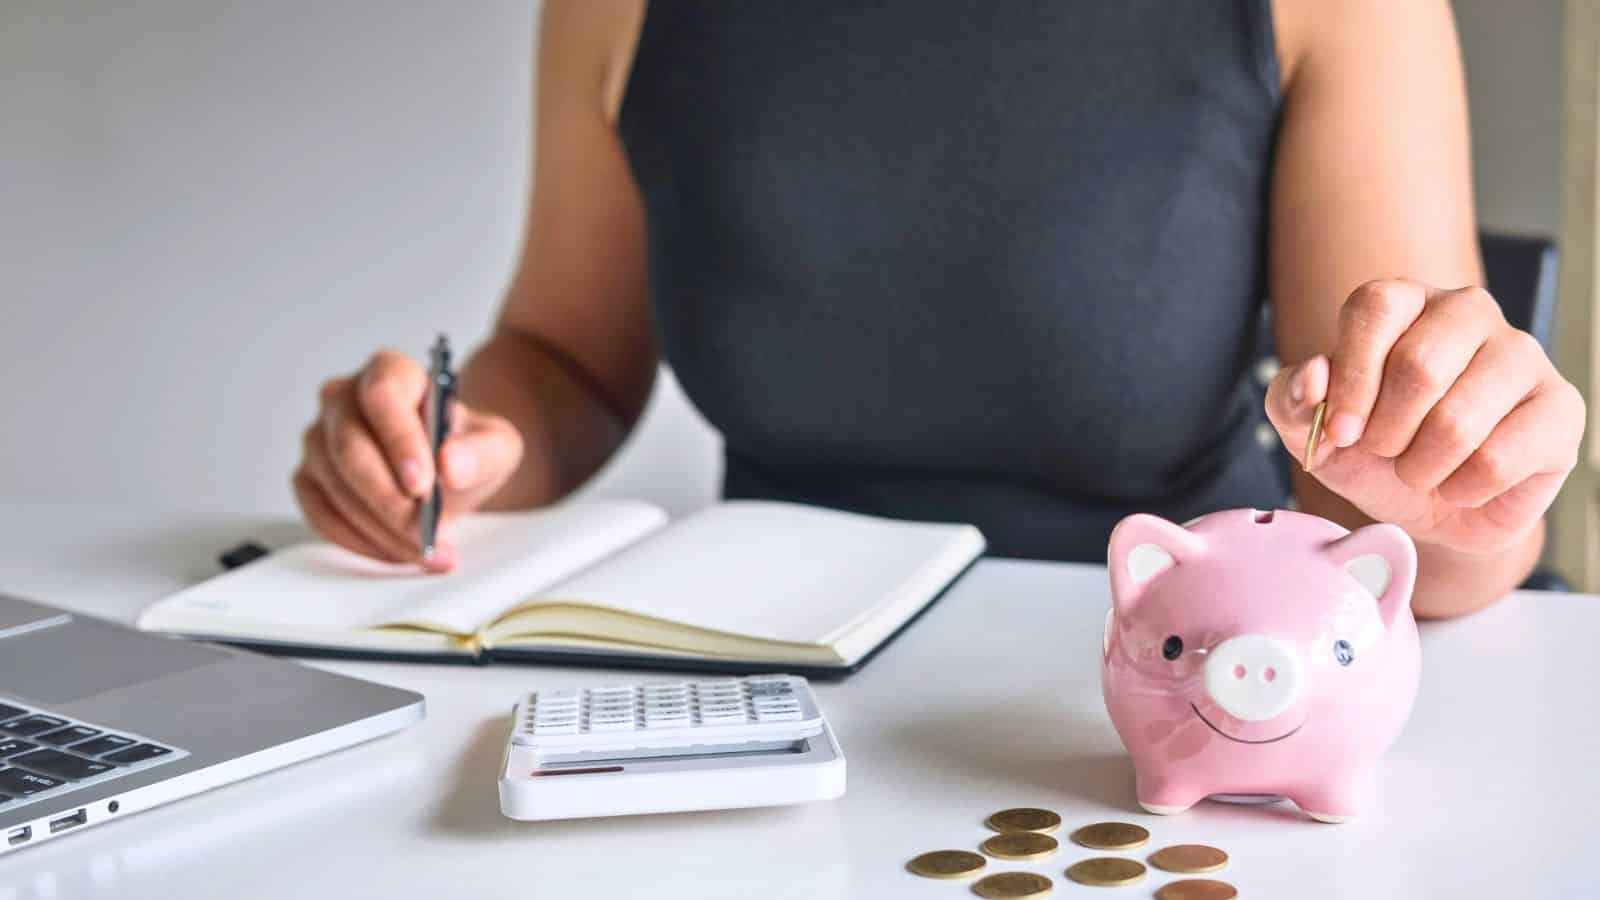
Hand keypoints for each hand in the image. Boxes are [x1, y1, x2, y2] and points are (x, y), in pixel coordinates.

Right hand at [292, 350, 523, 570]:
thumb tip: (451, 465)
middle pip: (350, 448)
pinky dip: (359, 541)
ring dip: (381, 528)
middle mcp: (344, 398)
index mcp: (390, 372)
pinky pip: (321, 514)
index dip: (400, 441)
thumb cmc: (464, 450)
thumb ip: (482, 453)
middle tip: (426, 532)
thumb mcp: (496, 447)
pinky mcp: (309, 478)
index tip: (423, 485)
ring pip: (336, 487)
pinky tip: (396, 550)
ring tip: (425, 548)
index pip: (383, 396)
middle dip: (390, 499)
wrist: (447, 477)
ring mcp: (320, 438)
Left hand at [1265, 280, 1584, 555]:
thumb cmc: (1376, 453)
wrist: (1432, 508)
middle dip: (1386, 432)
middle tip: (1386, 451)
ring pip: (1458, 421)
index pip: (1375, 308)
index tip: (1340, 431)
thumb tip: (1312, 378)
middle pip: (1418, 365)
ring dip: (1421, 467)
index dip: (1351, 379)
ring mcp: (1522, 355)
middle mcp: (1468, 313)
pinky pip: (1498, 461)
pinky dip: (1461, 489)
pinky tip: (1460, 484)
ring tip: (1421, 469)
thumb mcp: (1313, 429)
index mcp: (1405, 301)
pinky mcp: (1560, 408)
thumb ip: (1289, 398)